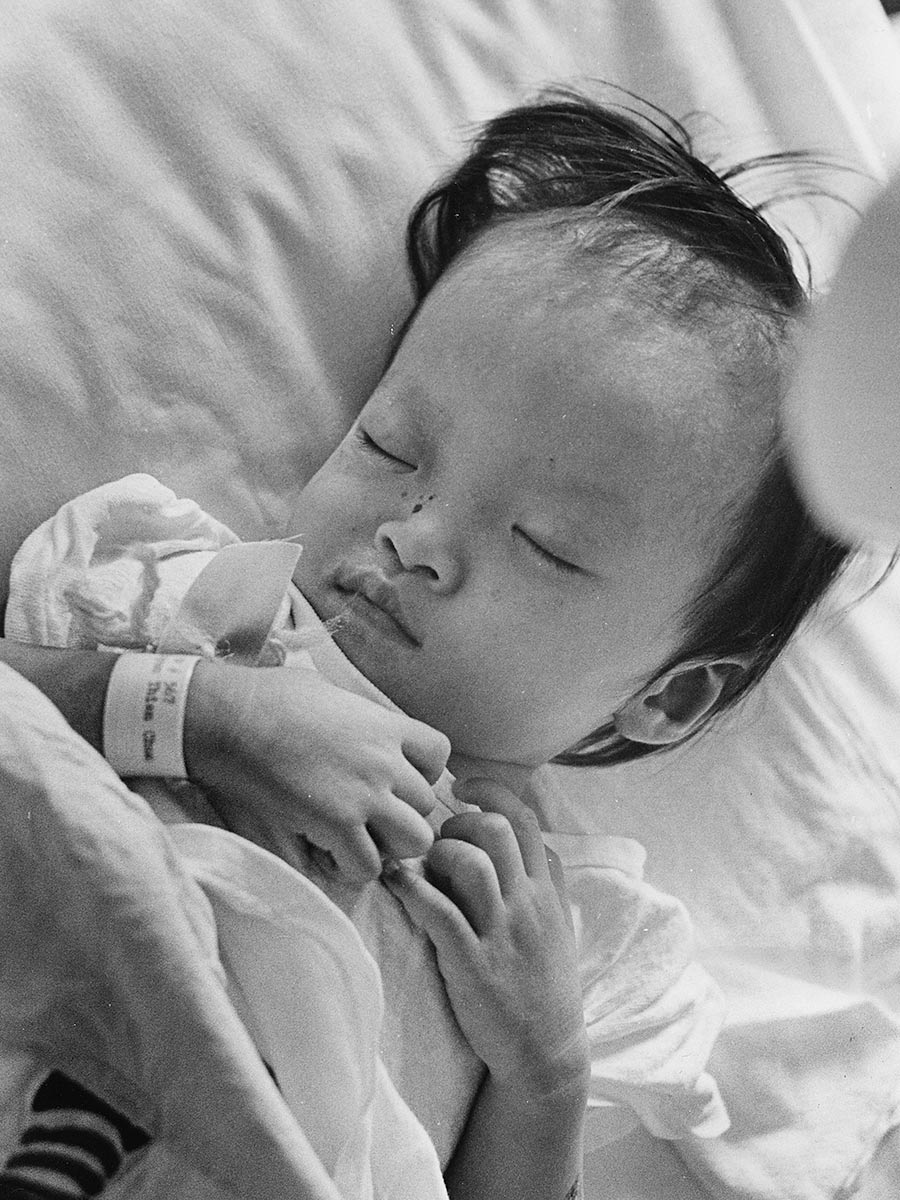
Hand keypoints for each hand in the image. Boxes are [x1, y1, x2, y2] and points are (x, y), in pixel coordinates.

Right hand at [184, 661, 449, 880]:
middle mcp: (384, 760)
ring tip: (352, 840)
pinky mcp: (337, 823)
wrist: (227, 717)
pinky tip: (324, 852)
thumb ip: (355, 717)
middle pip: (428, 806)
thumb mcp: (327, 693)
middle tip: (367, 819)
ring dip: (385, 847)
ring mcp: (364, 793)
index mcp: (384, 724)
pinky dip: (349, 868)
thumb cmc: (266, 698)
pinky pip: (368, 867)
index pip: (439, 754)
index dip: (421, 773)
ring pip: (414, 841)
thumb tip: (350, 725)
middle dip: (401, 816)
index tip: (392, 779)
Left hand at [384, 778, 588, 1099]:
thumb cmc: (541, 984)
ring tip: (420, 867)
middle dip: (459, 821)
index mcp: (548, 890)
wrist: (545, 1054)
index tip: (463, 784)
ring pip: (471, 862)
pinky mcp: (474, 965)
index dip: (492, 790)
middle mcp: (529, 904)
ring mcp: (502, 934)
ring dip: (437, 854)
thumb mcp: (555, 923)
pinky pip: (440, 913)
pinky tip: (394, 880)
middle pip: (497, 828)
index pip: (526, 819)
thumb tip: (507, 834)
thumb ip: (538, 879)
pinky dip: (412, 889)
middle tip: (438, 839)